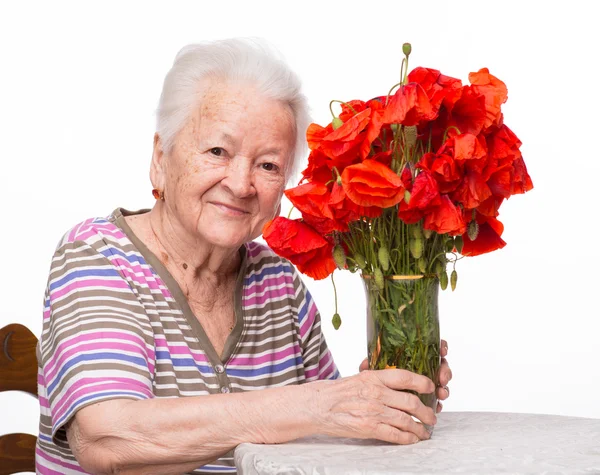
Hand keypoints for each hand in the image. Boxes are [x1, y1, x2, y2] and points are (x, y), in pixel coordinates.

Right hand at [311, 369, 436, 444]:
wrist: (317, 405)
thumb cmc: (337, 391)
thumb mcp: (359, 377)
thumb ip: (379, 379)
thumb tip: (400, 382)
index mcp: (373, 377)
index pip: (405, 377)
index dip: (423, 382)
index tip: (431, 388)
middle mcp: (376, 393)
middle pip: (411, 402)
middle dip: (426, 412)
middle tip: (432, 416)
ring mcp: (373, 411)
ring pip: (406, 420)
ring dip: (420, 428)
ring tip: (425, 431)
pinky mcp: (369, 428)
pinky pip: (395, 435)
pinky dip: (407, 438)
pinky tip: (412, 439)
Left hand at [358, 338, 452, 413]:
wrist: (373, 399)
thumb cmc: (375, 381)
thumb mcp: (372, 371)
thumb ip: (370, 366)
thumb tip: (365, 364)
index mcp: (412, 356)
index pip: (430, 346)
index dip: (440, 346)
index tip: (442, 349)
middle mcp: (422, 367)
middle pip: (440, 364)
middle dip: (445, 370)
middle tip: (442, 378)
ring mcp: (427, 382)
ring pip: (442, 382)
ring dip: (444, 387)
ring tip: (441, 393)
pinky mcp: (428, 398)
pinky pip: (437, 399)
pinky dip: (439, 402)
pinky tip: (438, 406)